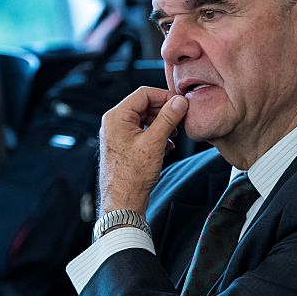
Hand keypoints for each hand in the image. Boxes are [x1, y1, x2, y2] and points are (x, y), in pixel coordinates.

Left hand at [98, 86, 187, 214]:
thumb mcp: (154, 143)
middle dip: (165, 111)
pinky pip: (143, 131)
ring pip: (145, 119)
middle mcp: (115, 123)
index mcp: (117, 117)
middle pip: (145, 105)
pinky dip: (157, 134)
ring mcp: (119, 134)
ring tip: (175, 134)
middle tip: (181, 119)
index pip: (144, 94)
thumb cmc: (132, 175)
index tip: (181, 103)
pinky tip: (167, 145)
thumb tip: (179, 102)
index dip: (165, 96)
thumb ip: (168, 119)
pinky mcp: (125, 145)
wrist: (123, 201)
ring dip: (163, 123)